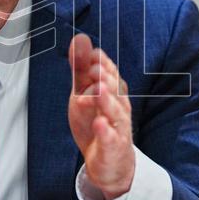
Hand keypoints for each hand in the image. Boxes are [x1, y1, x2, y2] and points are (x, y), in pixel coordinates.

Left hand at [68, 33, 134, 199]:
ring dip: (106, 99)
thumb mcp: (83, 93)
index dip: (98, 62)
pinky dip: (105, 131)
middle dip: (103, 77)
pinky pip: (111, 138)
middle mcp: (118, 105)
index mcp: (112, 89)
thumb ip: (81, 68)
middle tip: (91, 70)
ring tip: (98, 90)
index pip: (108, 70)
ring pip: (115, 110)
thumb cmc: (97, 122)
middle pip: (114, 87)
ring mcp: (117, 126)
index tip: (88, 55)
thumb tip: (80, 38)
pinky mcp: (113, 146)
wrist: (109, 161)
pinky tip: (99, 123)